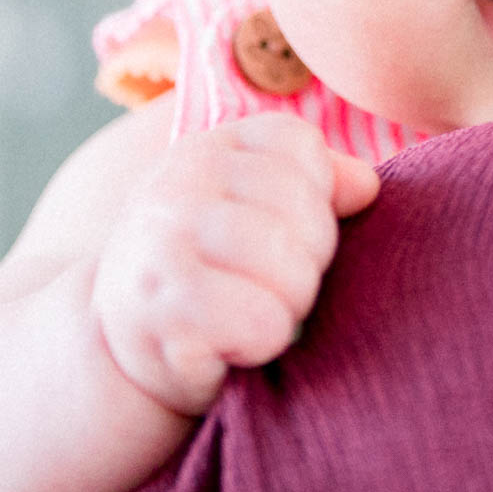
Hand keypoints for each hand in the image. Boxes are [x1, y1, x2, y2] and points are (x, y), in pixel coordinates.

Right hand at [91, 115, 379, 415]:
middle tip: (268, 285)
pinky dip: (262, 344)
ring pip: (291, 271)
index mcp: (209, 146)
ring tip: (252, 312)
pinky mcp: (163, 309)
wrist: (126, 345)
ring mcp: (164, 242)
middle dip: (307, 262)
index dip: (314, 199)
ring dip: (288, 307)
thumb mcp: (258, 210)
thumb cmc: (215, 270)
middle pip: (305, 213)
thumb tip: (366, 185)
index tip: (283, 233)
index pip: (302, 147)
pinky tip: (231, 343)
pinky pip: (263, 324)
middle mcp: (179, 181)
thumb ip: (318, 184)